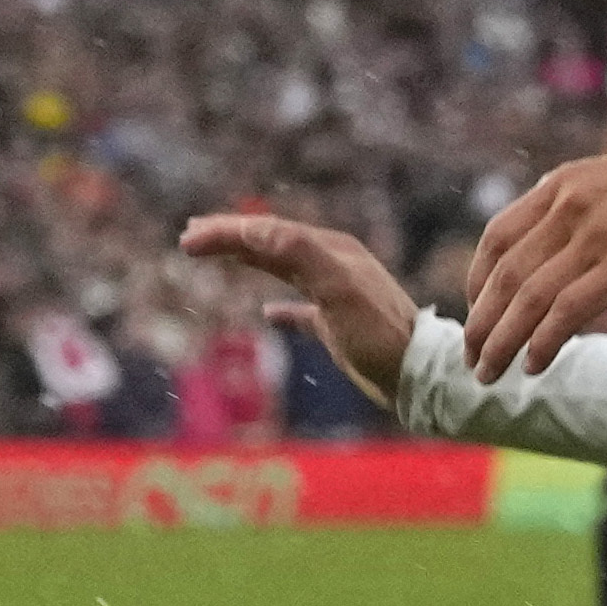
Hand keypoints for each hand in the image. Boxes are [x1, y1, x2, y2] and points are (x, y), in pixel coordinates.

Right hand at [178, 210, 419, 414]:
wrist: (418, 375)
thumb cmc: (380, 334)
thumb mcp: (339, 289)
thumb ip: (301, 255)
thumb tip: (258, 230)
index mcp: (332, 250)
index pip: (269, 231)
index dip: (227, 233)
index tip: (188, 241)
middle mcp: (334, 264)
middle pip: (273, 243)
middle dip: (231, 238)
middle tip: (189, 238)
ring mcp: (337, 293)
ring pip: (284, 268)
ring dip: (248, 259)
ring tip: (216, 256)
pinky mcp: (340, 324)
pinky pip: (303, 308)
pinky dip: (282, 308)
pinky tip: (267, 314)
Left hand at [460, 143, 606, 377]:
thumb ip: (575, 210)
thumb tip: (554, 251)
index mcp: (560, 187)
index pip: (497, 237)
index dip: (477, 281)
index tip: (477, 311)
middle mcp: (568, 208)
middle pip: (505, 275)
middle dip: (481, 322)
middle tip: (473, 357)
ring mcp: (594, 238)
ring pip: (529, 298)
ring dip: (502, 341)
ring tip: (491, 371)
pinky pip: (568, 311)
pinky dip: (544, 342)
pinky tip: (535, 364)